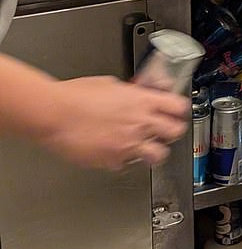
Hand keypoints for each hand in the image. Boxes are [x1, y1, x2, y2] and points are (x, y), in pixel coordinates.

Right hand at [45, 76, 188, 169]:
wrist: (55, 113)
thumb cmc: (76, 96)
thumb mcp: (111, 84)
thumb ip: (131, 93)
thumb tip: (137, 94)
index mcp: (142, 101)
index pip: (178, 107)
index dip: (179, 110)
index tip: (176, 112)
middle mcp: (141, 123)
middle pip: (176, 131)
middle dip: (171, 131)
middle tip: (164, 131)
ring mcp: (130, 144)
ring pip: (159, 155)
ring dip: (154, 151)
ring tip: (145, 147)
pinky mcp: (115, 161)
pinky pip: (129, 164)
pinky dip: (125, 160)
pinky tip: (116, 152)